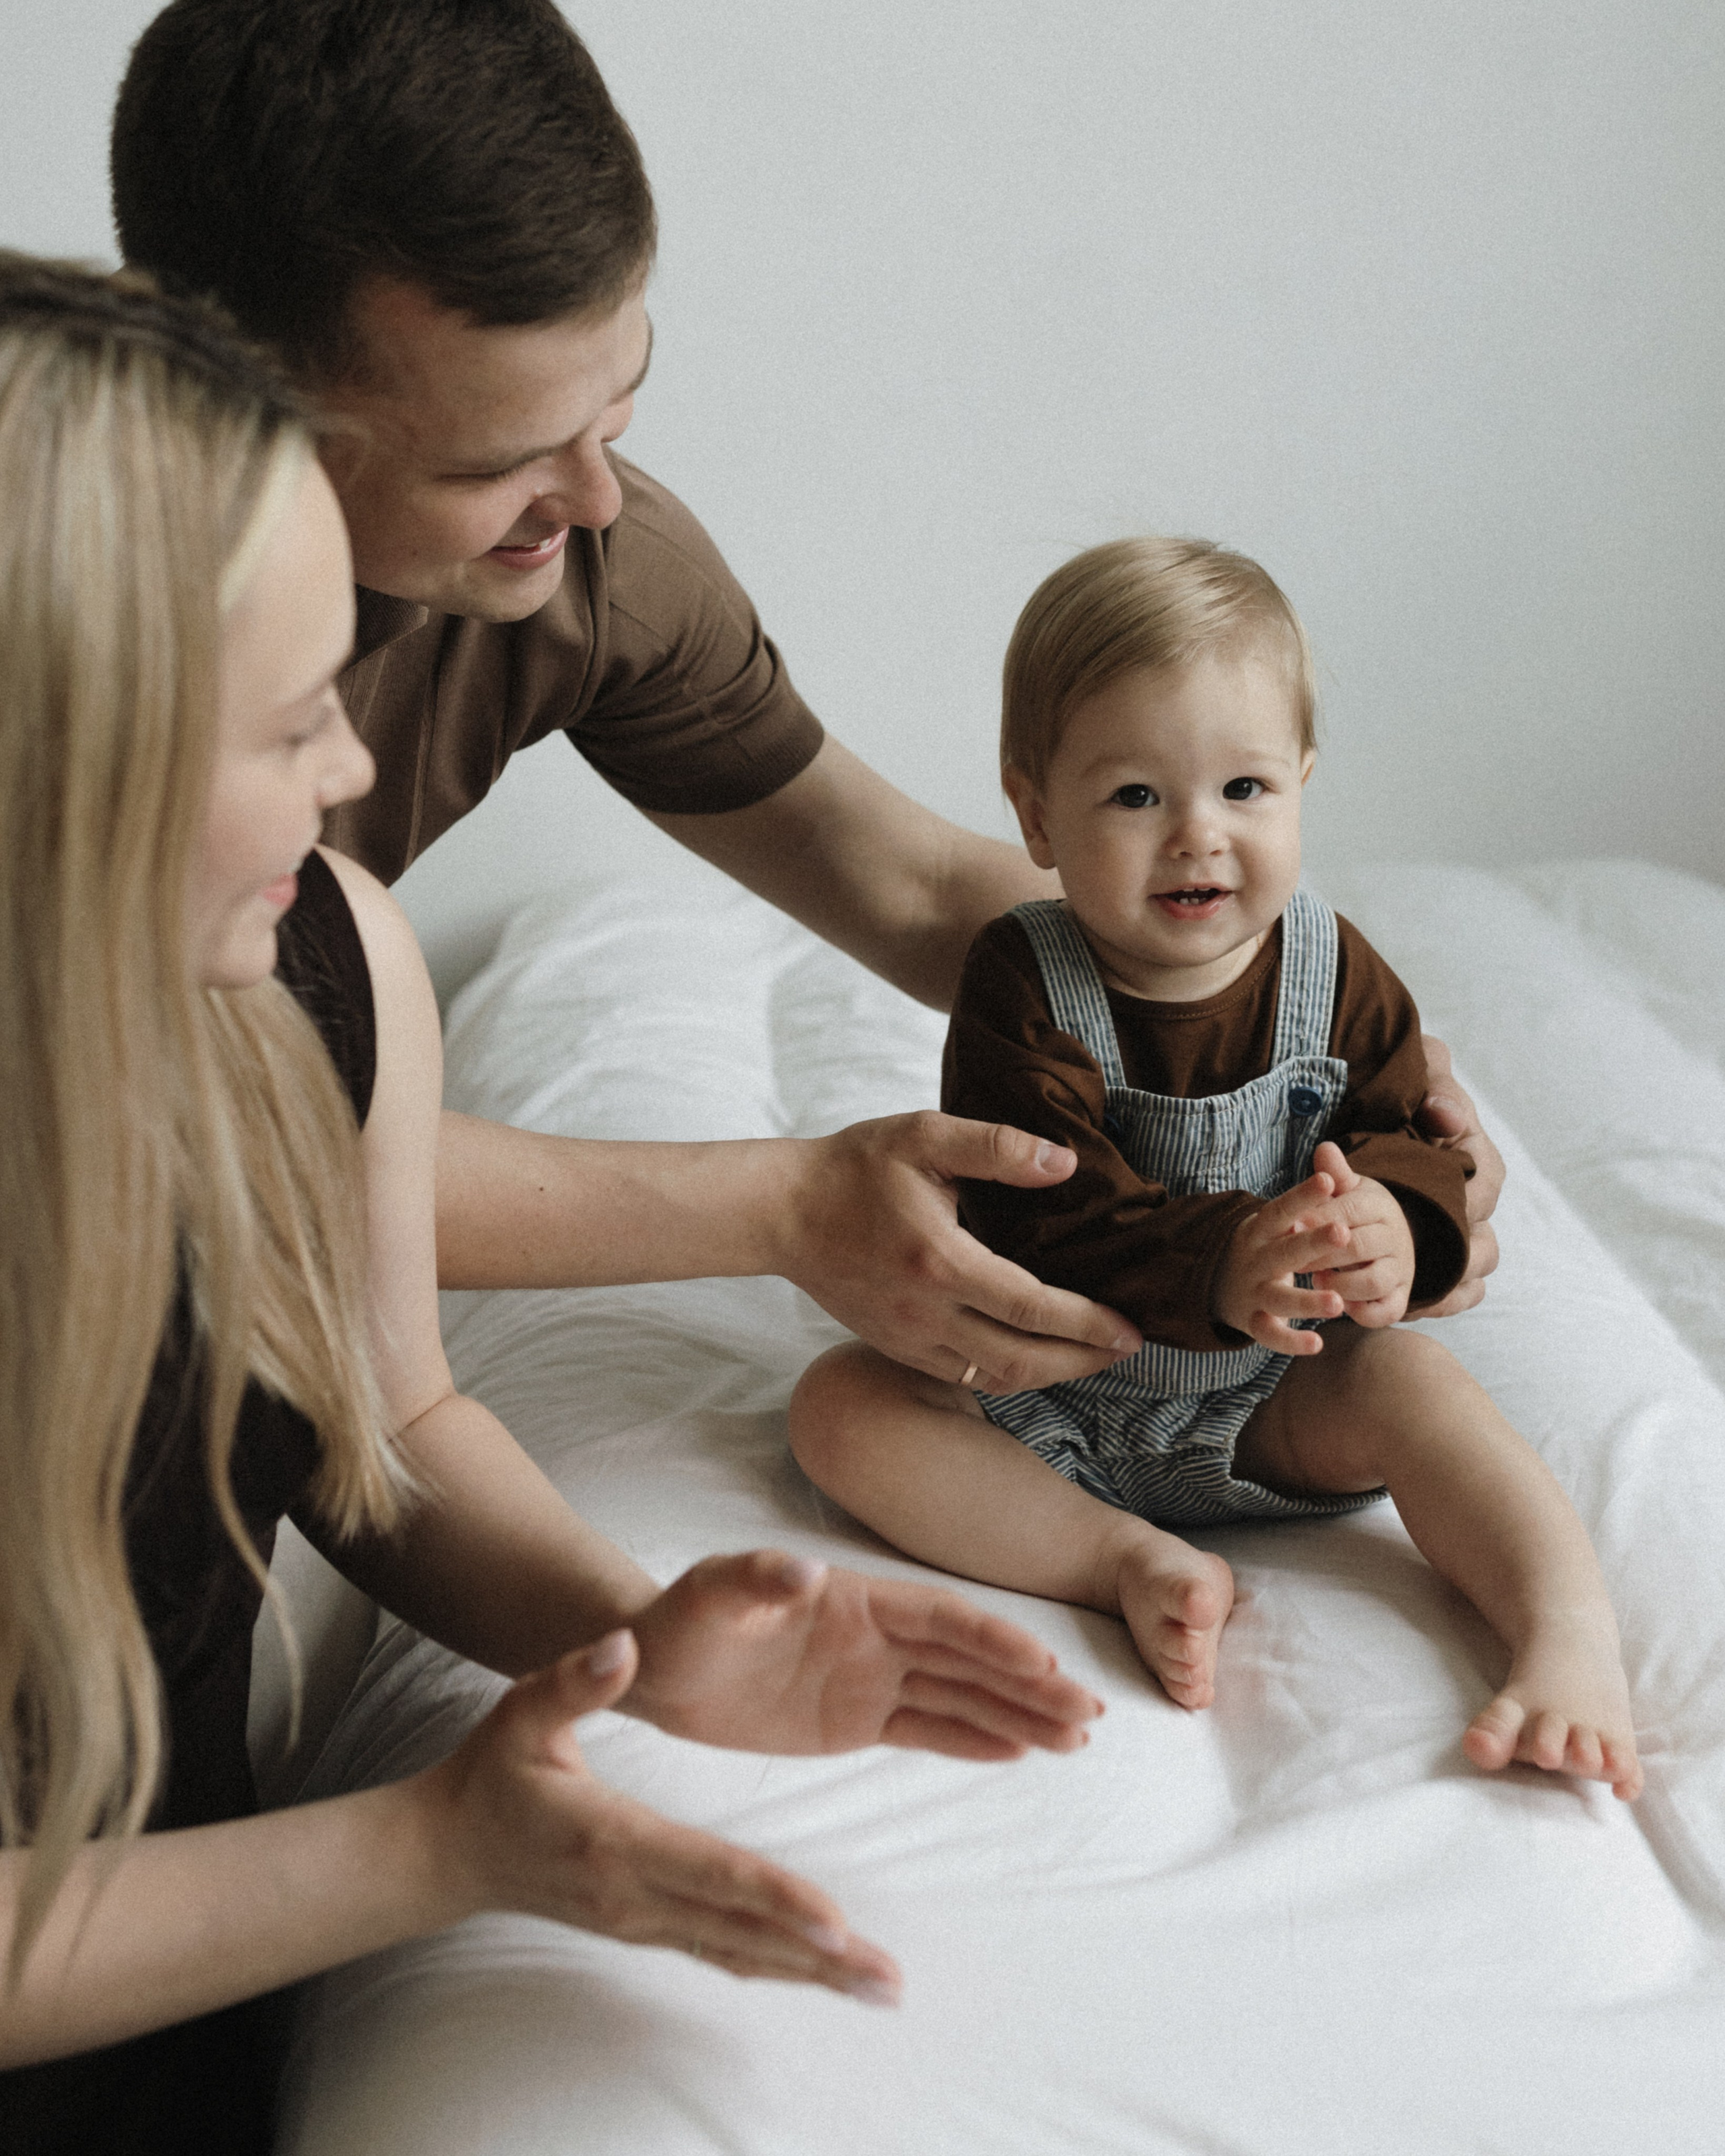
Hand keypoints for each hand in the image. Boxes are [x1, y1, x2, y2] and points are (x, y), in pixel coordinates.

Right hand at [418, 1630, 901, 2002]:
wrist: (447, 1851)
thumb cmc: (491, 1771)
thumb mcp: (522, 1711)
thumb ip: (576, 1680)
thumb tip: (623, 1645)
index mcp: (615, 1838)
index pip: (710, 1872)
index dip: (774, 1897)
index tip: (837, 1922)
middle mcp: (635, 1894)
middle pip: (740, 1932)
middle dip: (819, 1957)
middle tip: (891, 1980)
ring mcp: (640, 1921)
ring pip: (738, 1954)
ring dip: (812, 1975)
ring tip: (881, 1989)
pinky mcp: (645, 1928)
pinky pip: (722, 1953)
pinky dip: (778, 1967)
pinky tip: (826, 1975)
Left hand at [622, 1548, 1103, 1761]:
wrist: (650, 1670)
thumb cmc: (678, 1623)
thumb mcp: (710, 1596)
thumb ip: (757, 1581)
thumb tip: (805, 1569)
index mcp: (854, 1599)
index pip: (940, 1620)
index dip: (993, 1640)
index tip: (1046, 1665)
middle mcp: (875, 1636)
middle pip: (968, 1659)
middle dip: (1030, 1684)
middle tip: (1091, 1713)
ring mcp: (871, 1678)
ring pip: (960, 1696)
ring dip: (1019, 1714)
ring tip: (1076, 1738)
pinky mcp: (856, 1721)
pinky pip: (926, 1730)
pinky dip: (974, 1740)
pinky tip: (1020, 1752)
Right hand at [780, 1112, 1140, 1391]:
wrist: (784, 1212)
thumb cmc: (855, 1167)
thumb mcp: (925, 1135)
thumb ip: (996, 1146)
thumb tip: (1064, 1163)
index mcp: (939, 1261)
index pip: (1031, 1307)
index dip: (1088, 1323)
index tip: (1130, 1327)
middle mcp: (925, 1312)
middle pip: (1022, 1360)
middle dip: (1083, 1361)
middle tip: (1127, 1350)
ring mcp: (908, 1338)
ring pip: (995, 1379)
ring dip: (1051, 1375)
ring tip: (1092, 1358)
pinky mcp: (896, 1348)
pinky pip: (964, 1378)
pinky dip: (1009, 1376)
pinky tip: (1035, 1357)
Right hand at [1214, 1172, 1352, 1353]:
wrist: (1213, 1282)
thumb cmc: (1260, 1247)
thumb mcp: (1273, 1222)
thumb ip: (1304, 1197)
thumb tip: (1329, 1152)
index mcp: (1259, 1231)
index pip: (1281, 1210)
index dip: (1302, 1196)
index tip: (1329, 1180)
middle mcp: (1254, 1261)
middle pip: (1283, 1252)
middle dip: (1312, 1243)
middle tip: (1342, 1233)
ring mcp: (1252, 1293)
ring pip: (1278, 1298)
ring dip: (1306, 1301)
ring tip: (1337, 1303)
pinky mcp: (1253, 1321)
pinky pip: (1270, 1334)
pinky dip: (1291, 1342)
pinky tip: (1317, 1344)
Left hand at [1300, 1143, 1416, 1327]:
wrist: (1391, 1240)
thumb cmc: (1355, 1213)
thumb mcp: (1347, 1190)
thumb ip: (1333, 1174)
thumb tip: (1324, 1148)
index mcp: (1380, 1207)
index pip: (1349, 1211)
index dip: (1319, 1218)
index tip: (1291, 1224)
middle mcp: (1395, 1238)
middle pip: (1359, 1247)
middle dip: (1323, 1254)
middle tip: (1295, 1260)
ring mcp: (1400, 1271)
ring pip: (1373, 1282)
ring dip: (1340, 1284)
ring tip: (1316, 1280)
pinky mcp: (1400, 1299)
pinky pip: (1385, 1312)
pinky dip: (1361, 1312)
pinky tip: (1338, 1305)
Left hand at [1415, 1034, 1502, 1315]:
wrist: (1373, 1108)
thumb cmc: (1405, 1085)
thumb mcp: (1421, 1070)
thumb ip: (1436, 1088)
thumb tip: (1445, 1117)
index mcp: (1475, 1163)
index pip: (1484, 1193)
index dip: (1466, 1209)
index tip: (1443, 1217)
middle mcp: (1470, 1206)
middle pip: (1483, 1249)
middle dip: (1456, 1266)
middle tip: (1420, 1273)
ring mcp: (1450, 1237)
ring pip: (1467, 1281)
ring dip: (1441, 1295)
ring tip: (1407, 1302)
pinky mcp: (1426, 1259)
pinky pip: (1440, 1296)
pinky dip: (1424, 1306)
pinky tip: (1393, 1308)